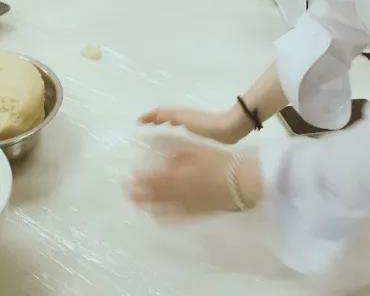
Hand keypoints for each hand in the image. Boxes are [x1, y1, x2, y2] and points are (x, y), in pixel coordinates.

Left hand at [131, 146, 262, 215]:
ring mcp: (187, 205)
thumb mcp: (197, 150)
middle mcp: (178, 192)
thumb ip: (178, 155)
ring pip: (161, 208)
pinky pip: (176, 218)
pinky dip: (164, 218)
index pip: (151, 179)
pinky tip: (157, 218)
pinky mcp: (197, 213)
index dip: (139, 179)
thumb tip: (165, 159)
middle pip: (152, 195)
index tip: (129, 177)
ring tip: (137, 204)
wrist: (242, 182)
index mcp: (176, 175)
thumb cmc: (219, 162)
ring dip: (147, 206)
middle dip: (137, 194)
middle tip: (126, 192)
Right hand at [139, 105, 252, 143]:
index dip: (149, 116)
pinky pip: (180, 125)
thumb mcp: (184, 119)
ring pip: (172, 119)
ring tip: (156, 126)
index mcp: (179, 113)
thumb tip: (155, 115)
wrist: (228, 129)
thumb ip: (169, 116)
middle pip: (165, 114)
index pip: (160, 112)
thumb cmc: (206, 124)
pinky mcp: (199, 129)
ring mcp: (192, 121)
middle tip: (145, 123)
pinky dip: (172, 126)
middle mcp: (184, 115)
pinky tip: (176, 133)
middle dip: (154, 117)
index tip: (138, 121)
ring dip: (162, 121)